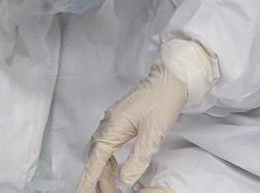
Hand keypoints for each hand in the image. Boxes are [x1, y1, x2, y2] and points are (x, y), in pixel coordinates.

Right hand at [75, 40, 216, 192]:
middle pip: (96, 157)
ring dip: (104, 169)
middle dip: (97, 177)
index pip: (96, 160)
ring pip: (102, 150)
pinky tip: (116, 166)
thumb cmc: (163, 100)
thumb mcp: (153, 134)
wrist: (171, 77)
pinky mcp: (121, 119)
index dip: (88, 179)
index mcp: (113, 127)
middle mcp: (108, 123)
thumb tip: (125, 179)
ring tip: (111, 185)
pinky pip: (108, 142)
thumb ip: (138, 158)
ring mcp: (114, 120)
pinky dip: (109, 158)